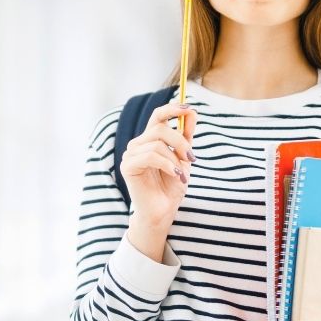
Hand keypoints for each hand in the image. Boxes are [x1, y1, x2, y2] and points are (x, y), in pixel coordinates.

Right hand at [118, 102, 196, 255]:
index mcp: (151, 140)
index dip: (172, 108)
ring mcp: (130, 154)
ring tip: (182, 173)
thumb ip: (186, 136)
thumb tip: (192, 112)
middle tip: (192, 158)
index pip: (158, 116)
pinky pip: (150, 156)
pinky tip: (175, 175)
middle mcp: (138, 144)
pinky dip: (167, 164)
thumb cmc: (172, 186)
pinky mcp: (127, 166)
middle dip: (180, 141)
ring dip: (174, 158)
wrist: (163, 211)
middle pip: (160, 127)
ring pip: (156, 143)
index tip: (189, 109)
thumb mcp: (183, 159)